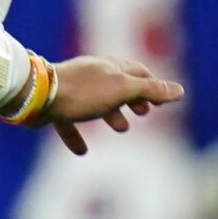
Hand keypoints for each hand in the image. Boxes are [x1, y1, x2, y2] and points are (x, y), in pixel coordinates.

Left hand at [41, 56, 184, 156]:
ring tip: (122, 129)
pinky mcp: (54, 107)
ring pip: (95, 103)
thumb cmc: (84, 91)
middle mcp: (91, 76)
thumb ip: (150, 90)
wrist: (38, 95)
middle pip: (117, 85)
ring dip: (110, 114)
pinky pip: (67, 122)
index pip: (137, 72)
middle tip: (143, 112)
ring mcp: (72, 91)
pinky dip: (76, 135)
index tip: (161, 100)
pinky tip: (82, 151)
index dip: (152, 85)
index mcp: (109, 67)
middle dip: (133, 98)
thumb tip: (179, 90)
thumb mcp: (123, 89)